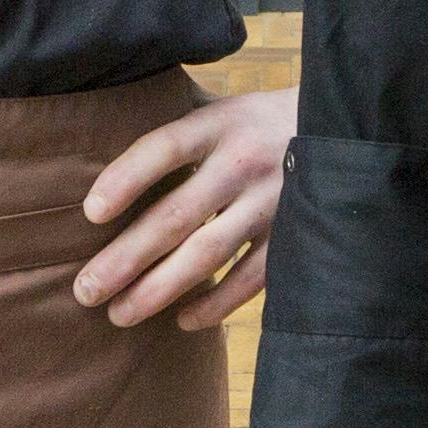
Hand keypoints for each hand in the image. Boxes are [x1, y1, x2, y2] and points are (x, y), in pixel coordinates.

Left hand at [76, 89, 292, 330]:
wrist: (342, 130)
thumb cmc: (258, 123)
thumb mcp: (220, 107)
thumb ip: (172, 119)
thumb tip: (99, 130)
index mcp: (220, 123)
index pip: (163, 148)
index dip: (125, 180)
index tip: (90, 214)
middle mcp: (243, 162)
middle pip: (176, 215)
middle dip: (126, 258)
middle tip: (86, 290)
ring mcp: (272, 202)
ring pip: (207, 254)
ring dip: (158, 289)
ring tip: (119, 314)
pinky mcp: (294, 234)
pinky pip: (251, 278)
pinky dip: (215, 303)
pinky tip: (182, 320)